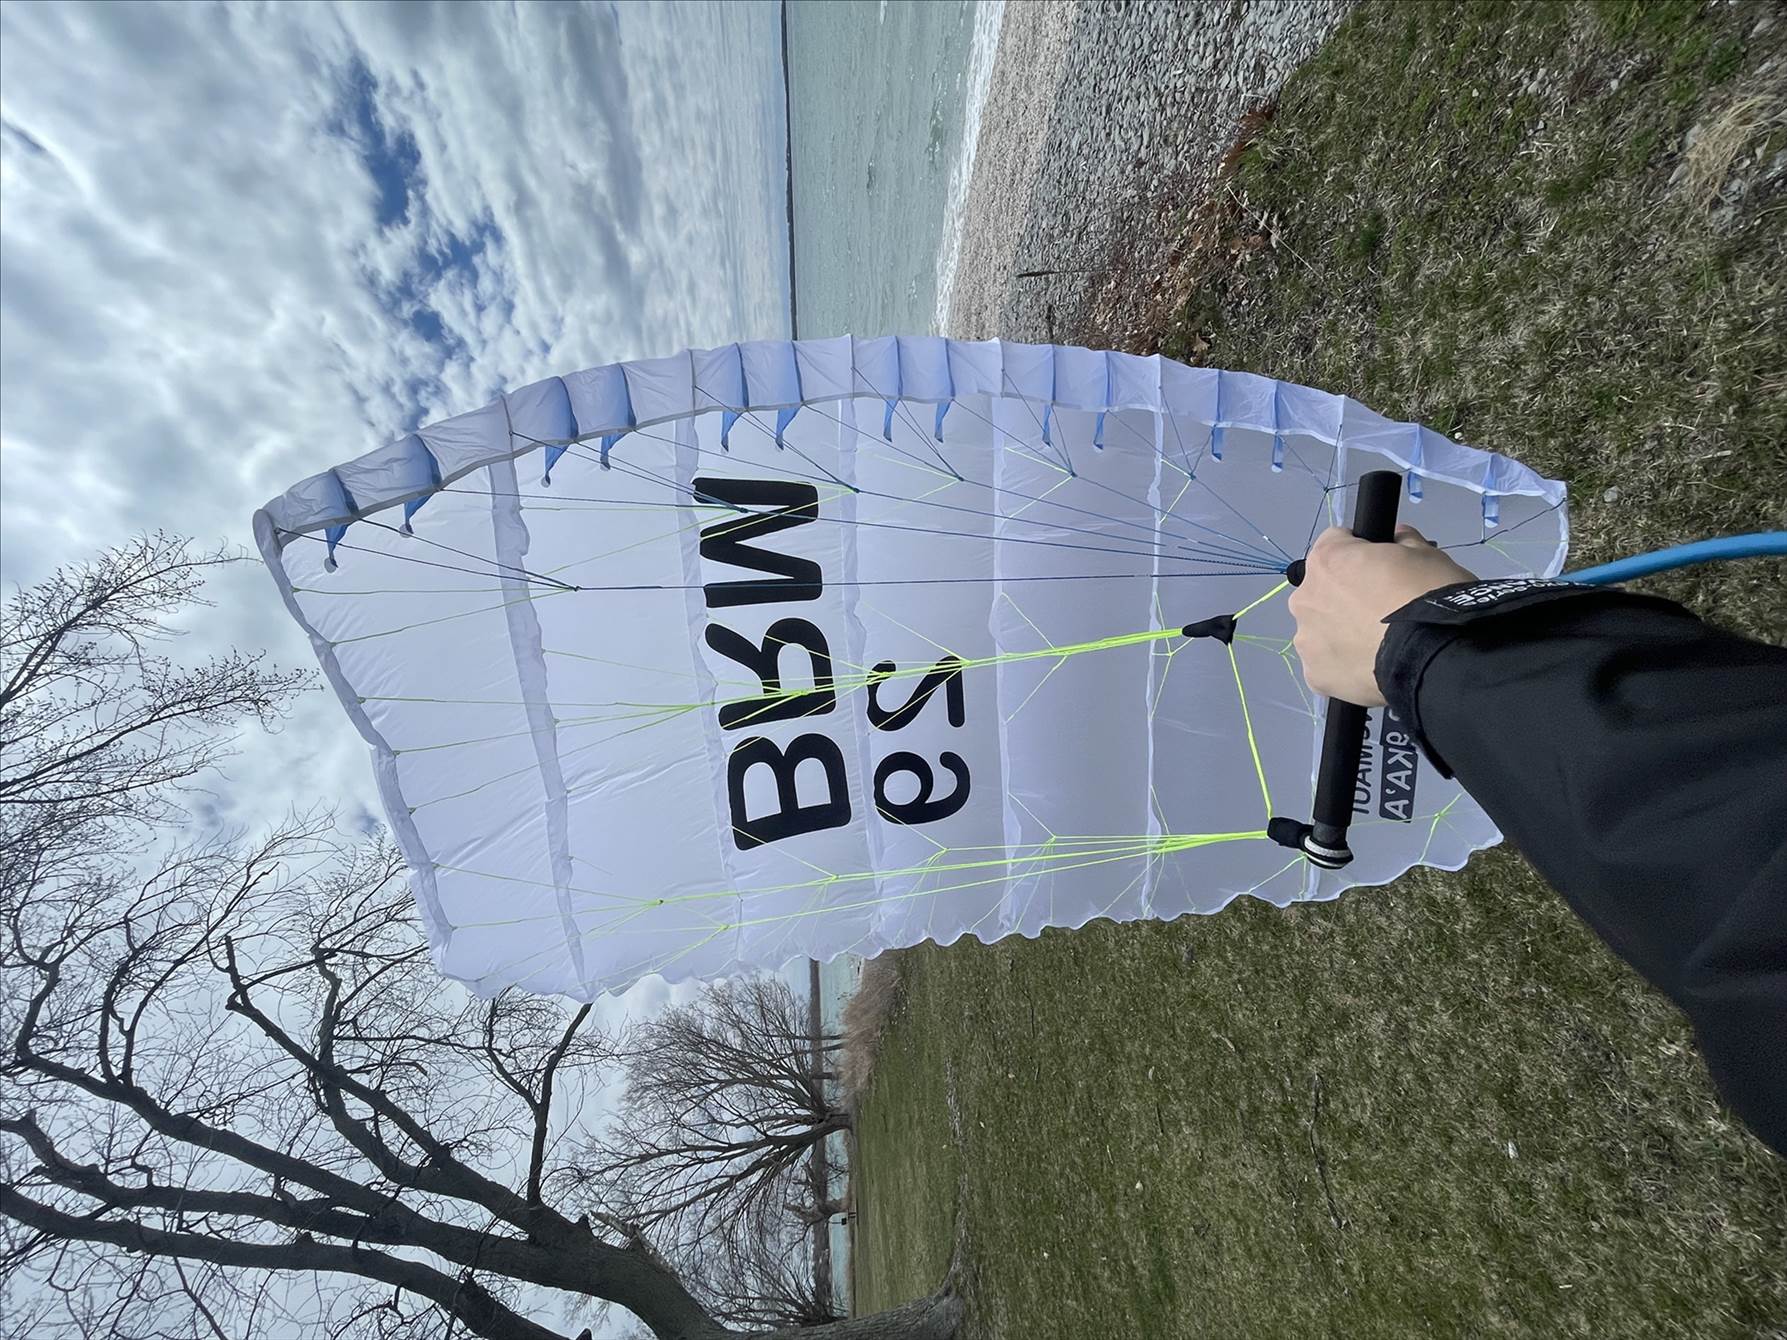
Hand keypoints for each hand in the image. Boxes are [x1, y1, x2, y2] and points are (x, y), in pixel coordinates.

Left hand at [1287, 524, 1474, 705]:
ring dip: (1340, 631)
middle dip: (1346, 595)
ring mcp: (1306, 640)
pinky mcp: (1314, 676)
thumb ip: (1403, 541)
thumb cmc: (1427, 596)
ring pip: (1321, 628)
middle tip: (1381, 610)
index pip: (1335, 543)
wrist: (1435, 658)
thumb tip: (1397, 538)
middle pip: (1323, 590)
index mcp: (1326, 560)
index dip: (1360, 551)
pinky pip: (1327, 663)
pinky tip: (1369, 667)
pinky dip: (1343, 665)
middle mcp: (1304, 598)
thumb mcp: (1427, 554)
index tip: (1381, 567)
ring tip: (1377, 643)